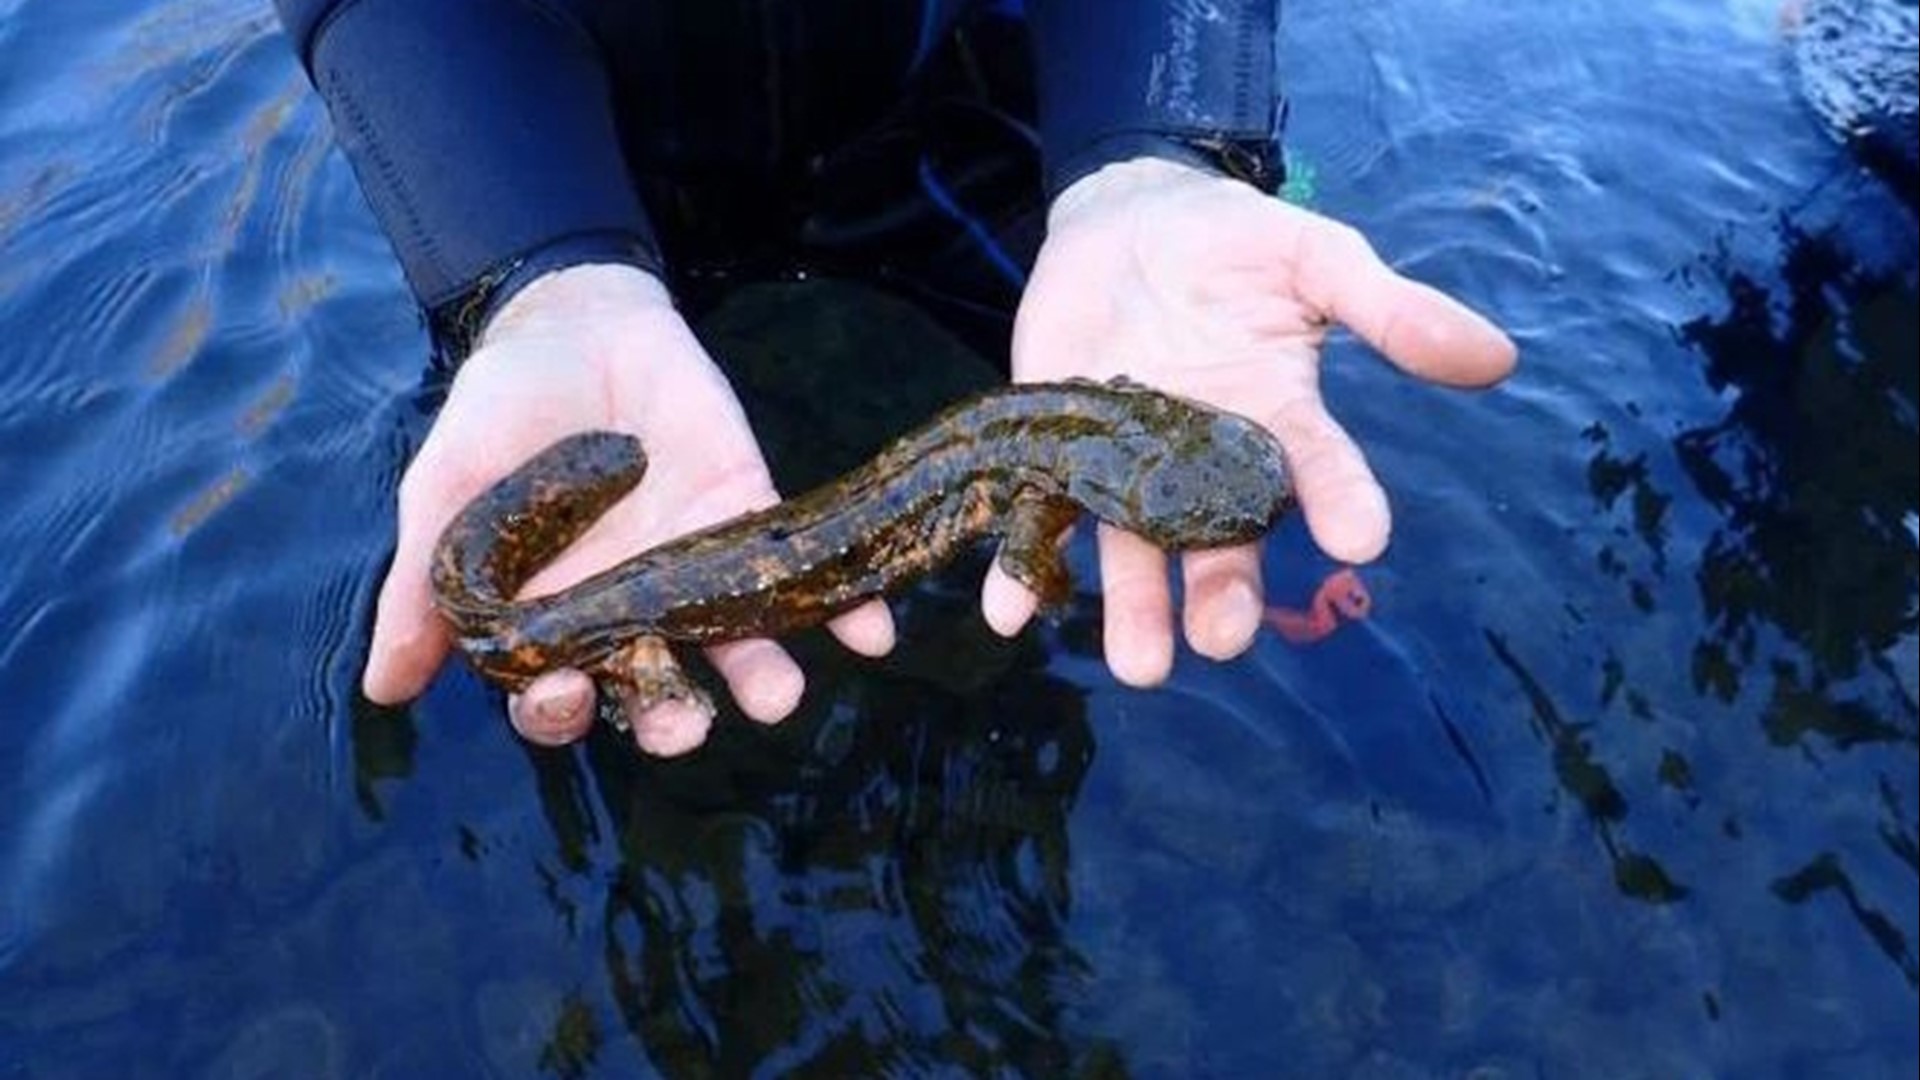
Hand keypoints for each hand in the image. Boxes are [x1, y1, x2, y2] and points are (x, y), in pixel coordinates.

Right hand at [364, 264, 894, 754]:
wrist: (577, 321)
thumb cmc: (501, 412)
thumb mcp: (449, 487)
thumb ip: (424, 586)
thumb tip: (384, 688)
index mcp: (551, 621)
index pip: (556, 695)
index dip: (559, 709)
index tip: (562, 695)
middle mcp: (629, 615)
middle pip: (653, 693)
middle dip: (669, 719)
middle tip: (683, 724)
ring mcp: (697, 573)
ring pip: (733, 651)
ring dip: (761, 680)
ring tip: (776, 693)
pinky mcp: (752, 521)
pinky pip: (804, 581)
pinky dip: (846, 611)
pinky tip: (873, 631)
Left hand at [984, 158, 1515, 684]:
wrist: (1126, 217)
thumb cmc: (1232, 240)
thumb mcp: (1314, 256)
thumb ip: (1389, 308)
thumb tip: (1497, 356)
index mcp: (1277, 419)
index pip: (1319, 471)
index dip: (1343, 503)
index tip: (1364, 540)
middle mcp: (1206, 461)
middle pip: (1222, 541)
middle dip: (1224, 592)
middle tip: (1224, 639)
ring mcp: (1130, 465)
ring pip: (1135, 551)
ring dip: (1133, 610)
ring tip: (1140, 667)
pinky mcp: (1058, 452)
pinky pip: (1042, 519)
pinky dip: (1024, 569)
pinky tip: (1009, 612)